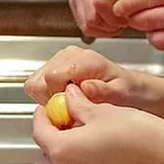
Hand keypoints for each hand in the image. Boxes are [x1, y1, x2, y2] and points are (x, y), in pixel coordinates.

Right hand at [24, 46, 142, 108]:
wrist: (129, 87)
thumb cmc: (126, 91)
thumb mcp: (121, 94)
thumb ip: (104, 91)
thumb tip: (86, 87)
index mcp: (84, 60)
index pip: (51, 77)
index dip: (56, 98)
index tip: (69, 108)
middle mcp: (69, 55)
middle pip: (38, 80)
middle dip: (49, 100)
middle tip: (69, 109)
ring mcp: (60, 59)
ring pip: (35, 83)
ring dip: (48, 98)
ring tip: (69, 105)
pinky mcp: (55, 66)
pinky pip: (38, 84)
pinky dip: (48, 96)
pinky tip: (65, 101)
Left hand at [32, 84, 163, 163]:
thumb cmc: (136, 133)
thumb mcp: (101, 111)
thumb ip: (78, 105)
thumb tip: (69, 96)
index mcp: (62, 150)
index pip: (39, 132)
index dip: (43, 116)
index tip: (49, 107)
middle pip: (43, 159)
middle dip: (48, 140)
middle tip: (61, 123)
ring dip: (61, 157)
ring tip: (78, 138)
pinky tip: (94, 153)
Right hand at [68, 0, 163, 37]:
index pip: (100, 1)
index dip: (116, 14)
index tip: (129, 13)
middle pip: (92, 15)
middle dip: (111, 22)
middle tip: (126, 18)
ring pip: (88, 24)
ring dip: (106, 27)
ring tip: (120, 19)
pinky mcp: (77, 6)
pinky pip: (86, 28)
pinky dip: (100, 30)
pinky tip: (112, 22)